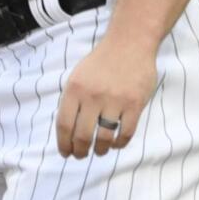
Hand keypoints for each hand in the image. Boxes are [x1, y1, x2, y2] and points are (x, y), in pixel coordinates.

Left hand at [55, 36, 157, 158]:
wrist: (129, 44)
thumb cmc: (101, 62)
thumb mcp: (77, 76)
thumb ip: (73, 100)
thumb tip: (68, 130)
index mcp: (74, 89)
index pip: (64, 124)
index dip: (63, 143)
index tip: (65, 152)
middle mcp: (92, 96)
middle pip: (82, 135)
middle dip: (80, 151)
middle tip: (81, 155)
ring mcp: (115, 101)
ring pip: (104, 138)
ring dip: (100, 150)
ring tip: (99, 151)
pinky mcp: (135, 104)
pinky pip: (126, 133)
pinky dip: (119, 144)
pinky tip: (115, 144)